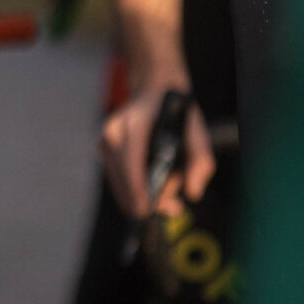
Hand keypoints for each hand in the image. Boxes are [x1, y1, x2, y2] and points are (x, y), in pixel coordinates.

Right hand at [98, 77, 212, 219]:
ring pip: (119, 186)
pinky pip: (117, 182)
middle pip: (124, 180)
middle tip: (175, 206)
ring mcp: (103, 142)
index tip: (144, 211)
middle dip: (148, 199)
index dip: (138, 189)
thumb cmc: (176, 113)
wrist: (154, 92)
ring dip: (142, 196)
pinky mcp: (102, 152)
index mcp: (133, 125)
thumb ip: (201, 161)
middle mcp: (112, 133)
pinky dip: (135, 189)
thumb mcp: (198, 132)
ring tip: (169, 192)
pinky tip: (154, 184)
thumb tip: (192, 193)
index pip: (131, 162)